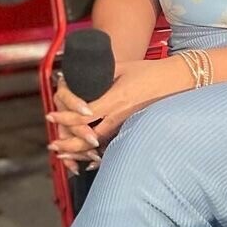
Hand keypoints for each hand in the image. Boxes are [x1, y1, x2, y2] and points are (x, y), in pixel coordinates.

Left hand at [47, 58, 190, 164]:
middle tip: (54, 145)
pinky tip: (90, 160)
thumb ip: (100, 73)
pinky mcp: (133, 127)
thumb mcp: (121, 66)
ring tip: (66, 156)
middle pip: (88, 136)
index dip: (64, 118)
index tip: (51, 117)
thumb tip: (78, 76)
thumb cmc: (149, 71)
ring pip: (99, 143)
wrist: (176, 80)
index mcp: (114, 98)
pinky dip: (99, 154)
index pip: (83, 114)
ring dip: (80, 151)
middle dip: (68, 143)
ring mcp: (127, 123)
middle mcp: (119, 114)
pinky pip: (113, 143)